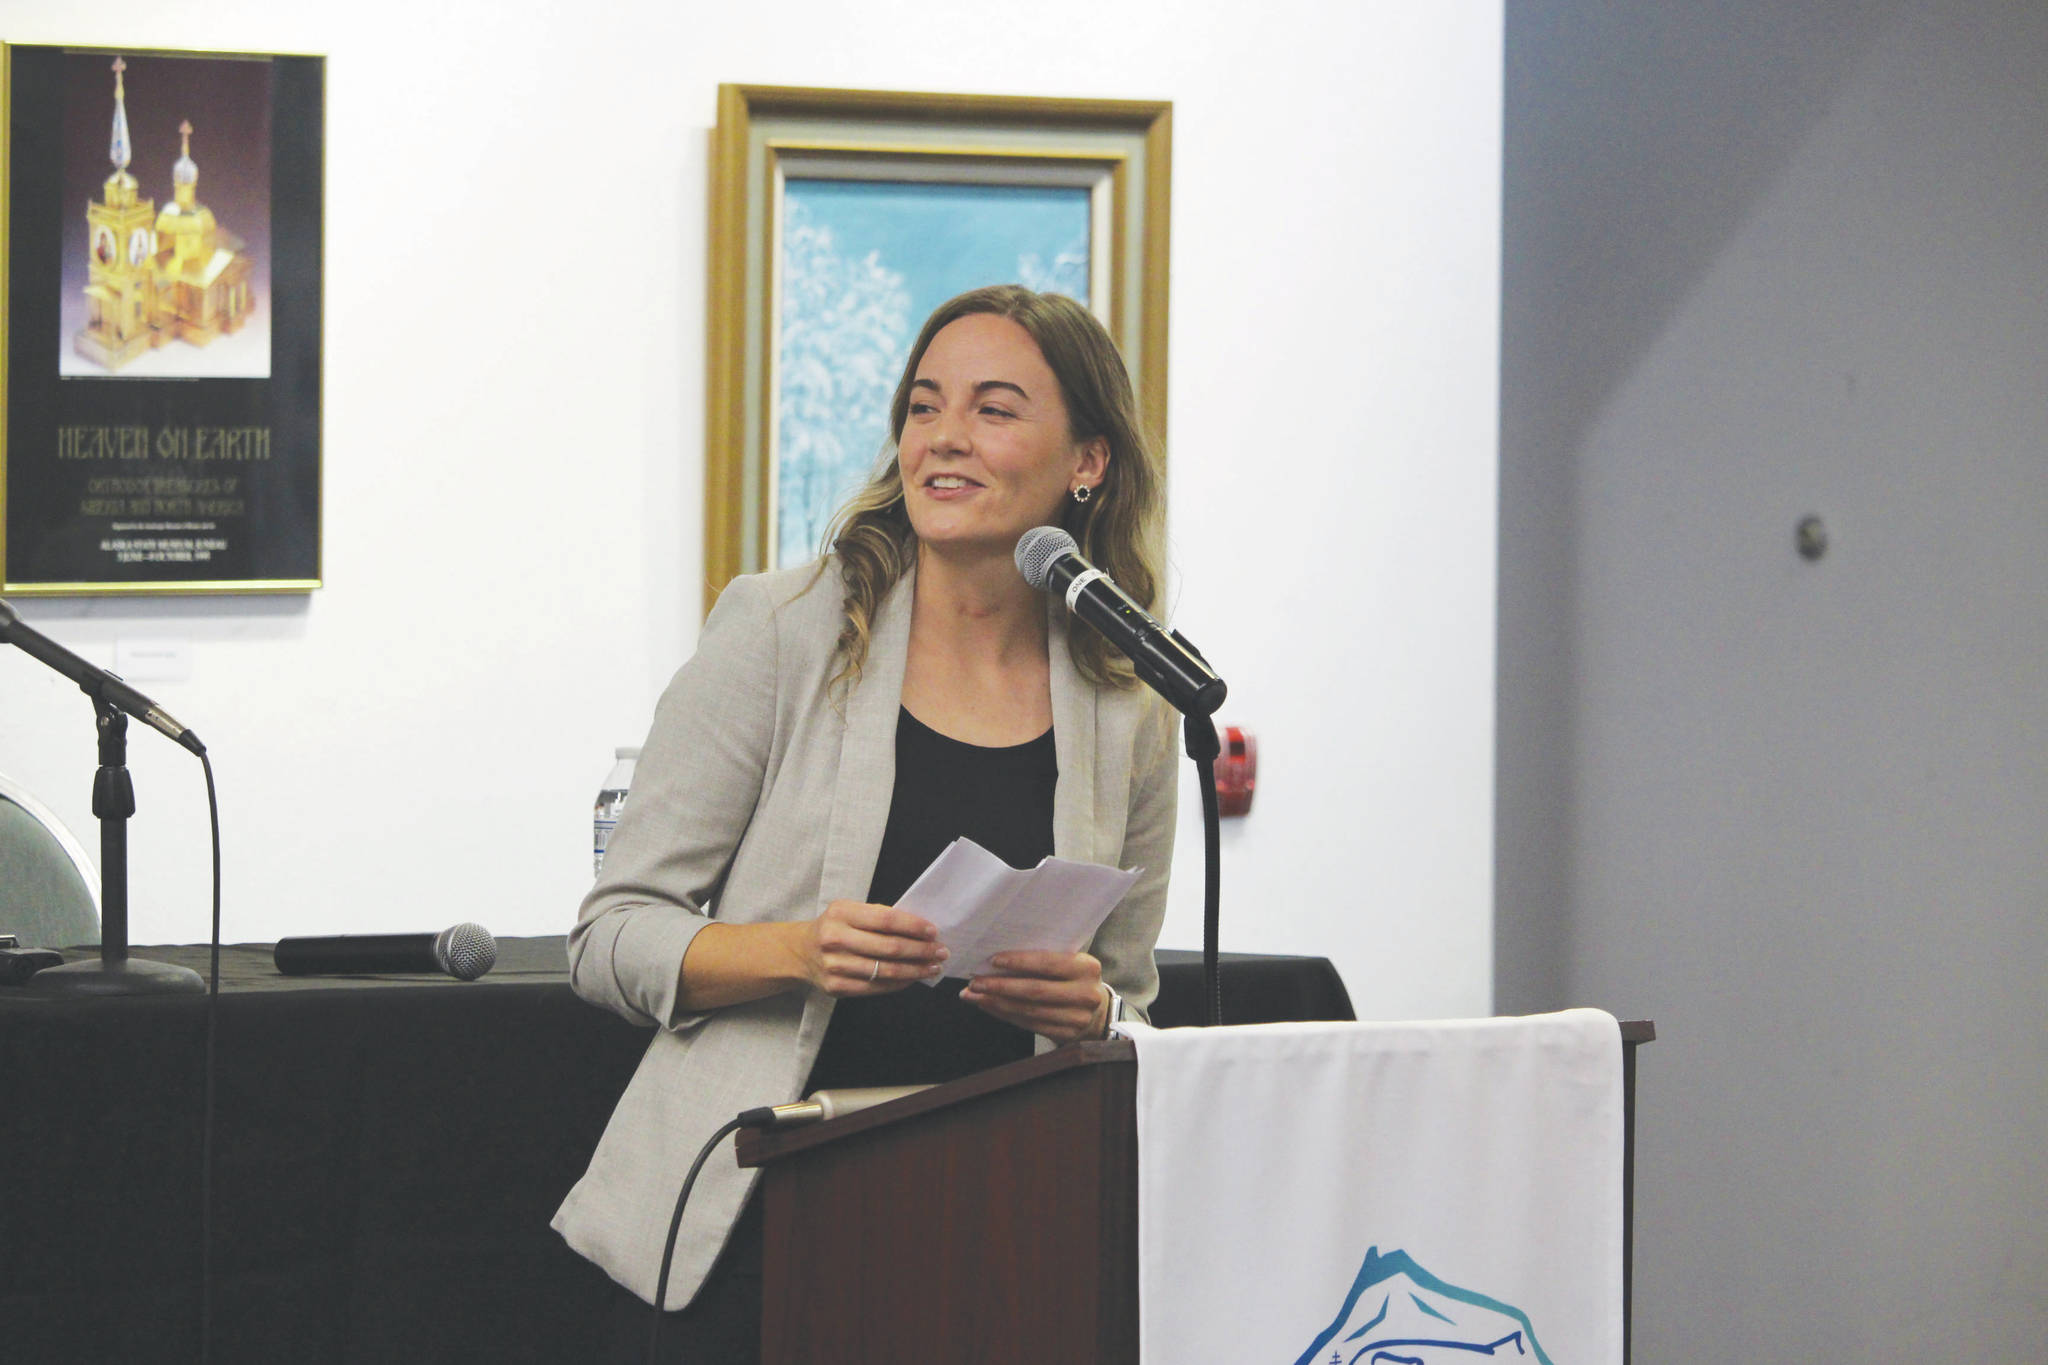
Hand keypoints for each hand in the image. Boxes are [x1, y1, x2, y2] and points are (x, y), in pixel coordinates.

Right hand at [798, 899, 947, 996]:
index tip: (933, 931)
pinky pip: (876, 987)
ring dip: (915, 970)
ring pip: (885, 971)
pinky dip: (899, 983)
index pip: (886, 920)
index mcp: (840, 913)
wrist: (799, 952)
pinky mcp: (836, 987)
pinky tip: (913, 978)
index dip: (913, 926)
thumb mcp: (849, 911)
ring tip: (933, 967)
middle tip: (941, 951)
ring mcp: (834, 966)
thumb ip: (878, 916)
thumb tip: (918, 928)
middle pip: (889, 948)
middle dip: (921, 951)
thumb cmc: (834, 927)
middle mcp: (835, 939)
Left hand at [961, 950, 1109, 1044]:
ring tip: (974, 995)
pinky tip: (989, 1006)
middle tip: (975, 982)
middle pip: (1035, 990)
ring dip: (996, 1003)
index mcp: (1087, 968)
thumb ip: (1046, 957)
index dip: (1020, 962)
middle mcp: (1086, 994)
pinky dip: (1005, 1015)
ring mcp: (1077, 1018)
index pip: (1049, 963)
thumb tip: (999, 958)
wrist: (1099, 1012)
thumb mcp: (1071, 962)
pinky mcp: (1066, 1035)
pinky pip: (1029, 1024)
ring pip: (1029, 1010)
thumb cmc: (1075, 979)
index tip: (993, 960)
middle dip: (1001, 986)